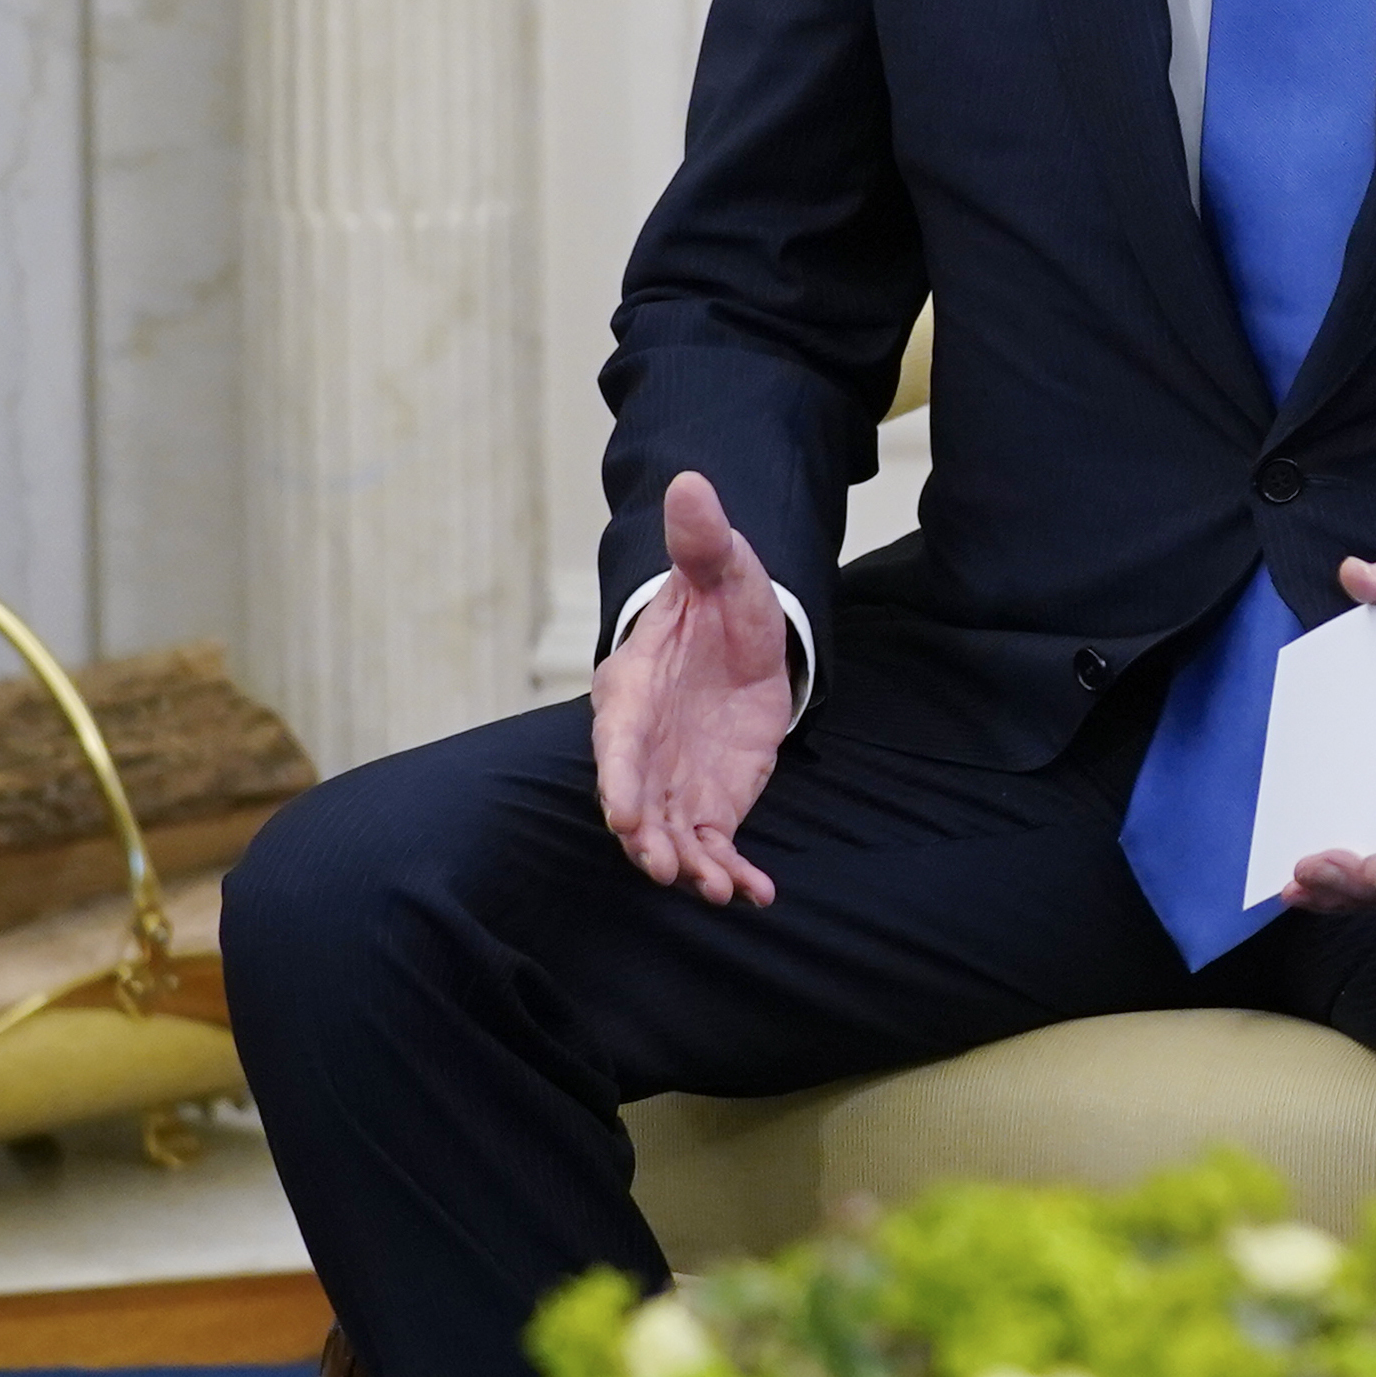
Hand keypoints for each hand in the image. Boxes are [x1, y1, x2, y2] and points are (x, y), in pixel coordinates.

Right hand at [591, 469, 795, 904]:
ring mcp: (673, 778)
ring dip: (689, 863)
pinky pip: (713, 843)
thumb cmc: (717, 602)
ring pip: (671, 832)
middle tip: (664, 869)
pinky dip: (731, 870)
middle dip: (647, 837)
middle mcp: (645, 745)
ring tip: (715, 892)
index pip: (618, 739)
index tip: (623, 813)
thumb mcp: (723, 570)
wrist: (739, 640)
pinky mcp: (708, 802)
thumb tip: (692, 481)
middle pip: (637, 798)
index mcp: (635, 690)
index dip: (620, 777)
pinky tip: (757, 895)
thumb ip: (704, 540)